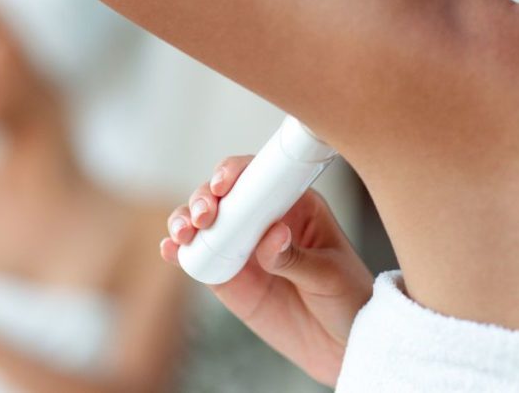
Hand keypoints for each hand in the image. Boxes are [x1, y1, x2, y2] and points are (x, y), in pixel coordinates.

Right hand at [160, 156, 372, 386]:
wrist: (341, 346)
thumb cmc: (347, 300)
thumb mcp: (330, 276)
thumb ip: (296, 257)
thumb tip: (272, 235)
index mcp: (295, 203)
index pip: (260, 175)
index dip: (236, 172)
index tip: (224, 185)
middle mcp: (263, 219)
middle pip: (224, 194)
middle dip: (205, 197)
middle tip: (203, 216)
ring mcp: (242, 247)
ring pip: (204, 223)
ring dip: (185, 220)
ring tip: (184, 234)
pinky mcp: (227, 277)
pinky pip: (199, 259)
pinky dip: (181, 252)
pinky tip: (171, 250)